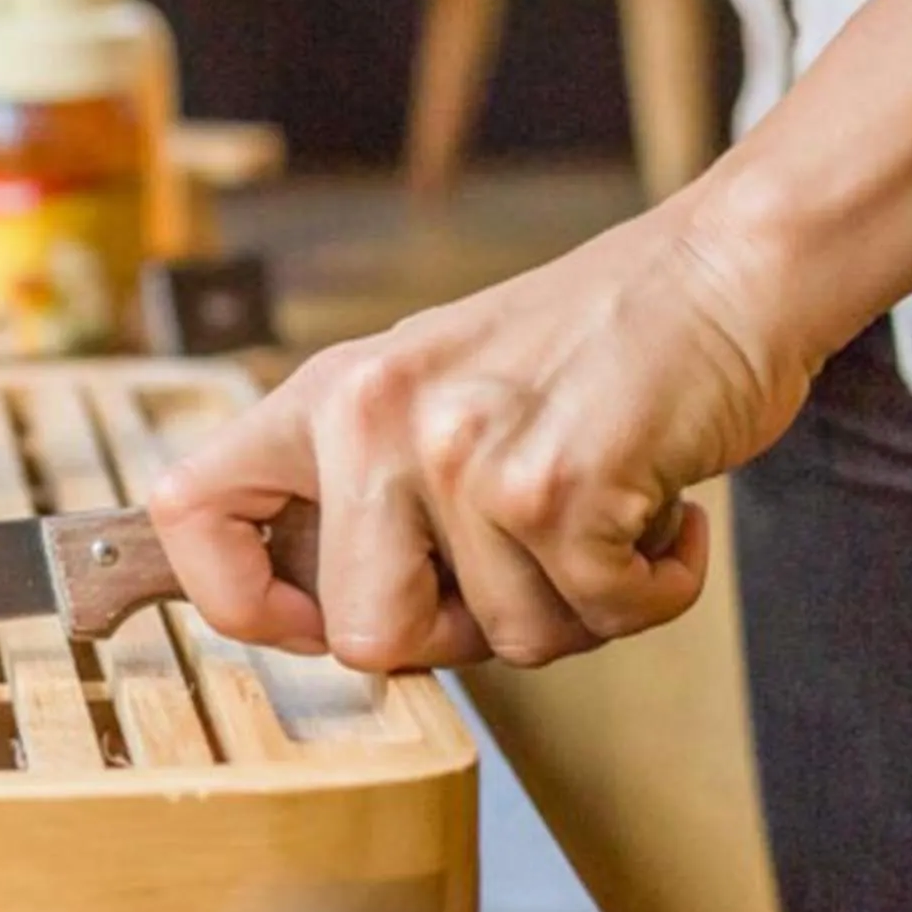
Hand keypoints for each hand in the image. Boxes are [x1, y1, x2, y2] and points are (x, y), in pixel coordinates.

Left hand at [146, 207, 817, 670]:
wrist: (722, 269)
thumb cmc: (583, 349)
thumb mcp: (427, 388)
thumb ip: (360, 487)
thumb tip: (322, 626)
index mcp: (326, 398)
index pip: (189, 509)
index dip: (236, 599)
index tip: (312, 621)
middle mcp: (375, 419)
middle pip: (366, 637)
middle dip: (458, 638)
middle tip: (521, 570)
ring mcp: (463, 454)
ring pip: (509, 642)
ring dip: (579, 605)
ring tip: (604, 512)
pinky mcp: (561, 486)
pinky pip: (601, 617)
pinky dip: (652, 592)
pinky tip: (660, 515)